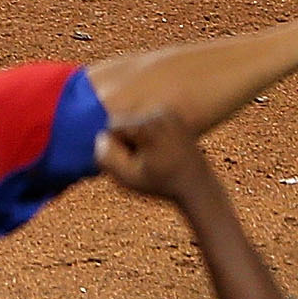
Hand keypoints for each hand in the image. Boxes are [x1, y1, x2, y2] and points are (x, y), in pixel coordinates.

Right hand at [95, 107, 213, 204]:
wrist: (197, 186)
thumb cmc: (161, 183)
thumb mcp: (128, 178)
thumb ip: (107, 158)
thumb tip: (100, 138)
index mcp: (148, 125)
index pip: (112, 126)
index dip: (115, 147)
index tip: (132, 162)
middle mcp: (159, 112)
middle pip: (123, 120)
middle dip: (125, 140)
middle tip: (142, 160)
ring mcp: (169, 112)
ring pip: (134, 120)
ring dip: (135, 137)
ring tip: (152, 156)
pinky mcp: (173, 115)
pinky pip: (146, 121)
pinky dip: (146, 134)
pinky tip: (158, 150)